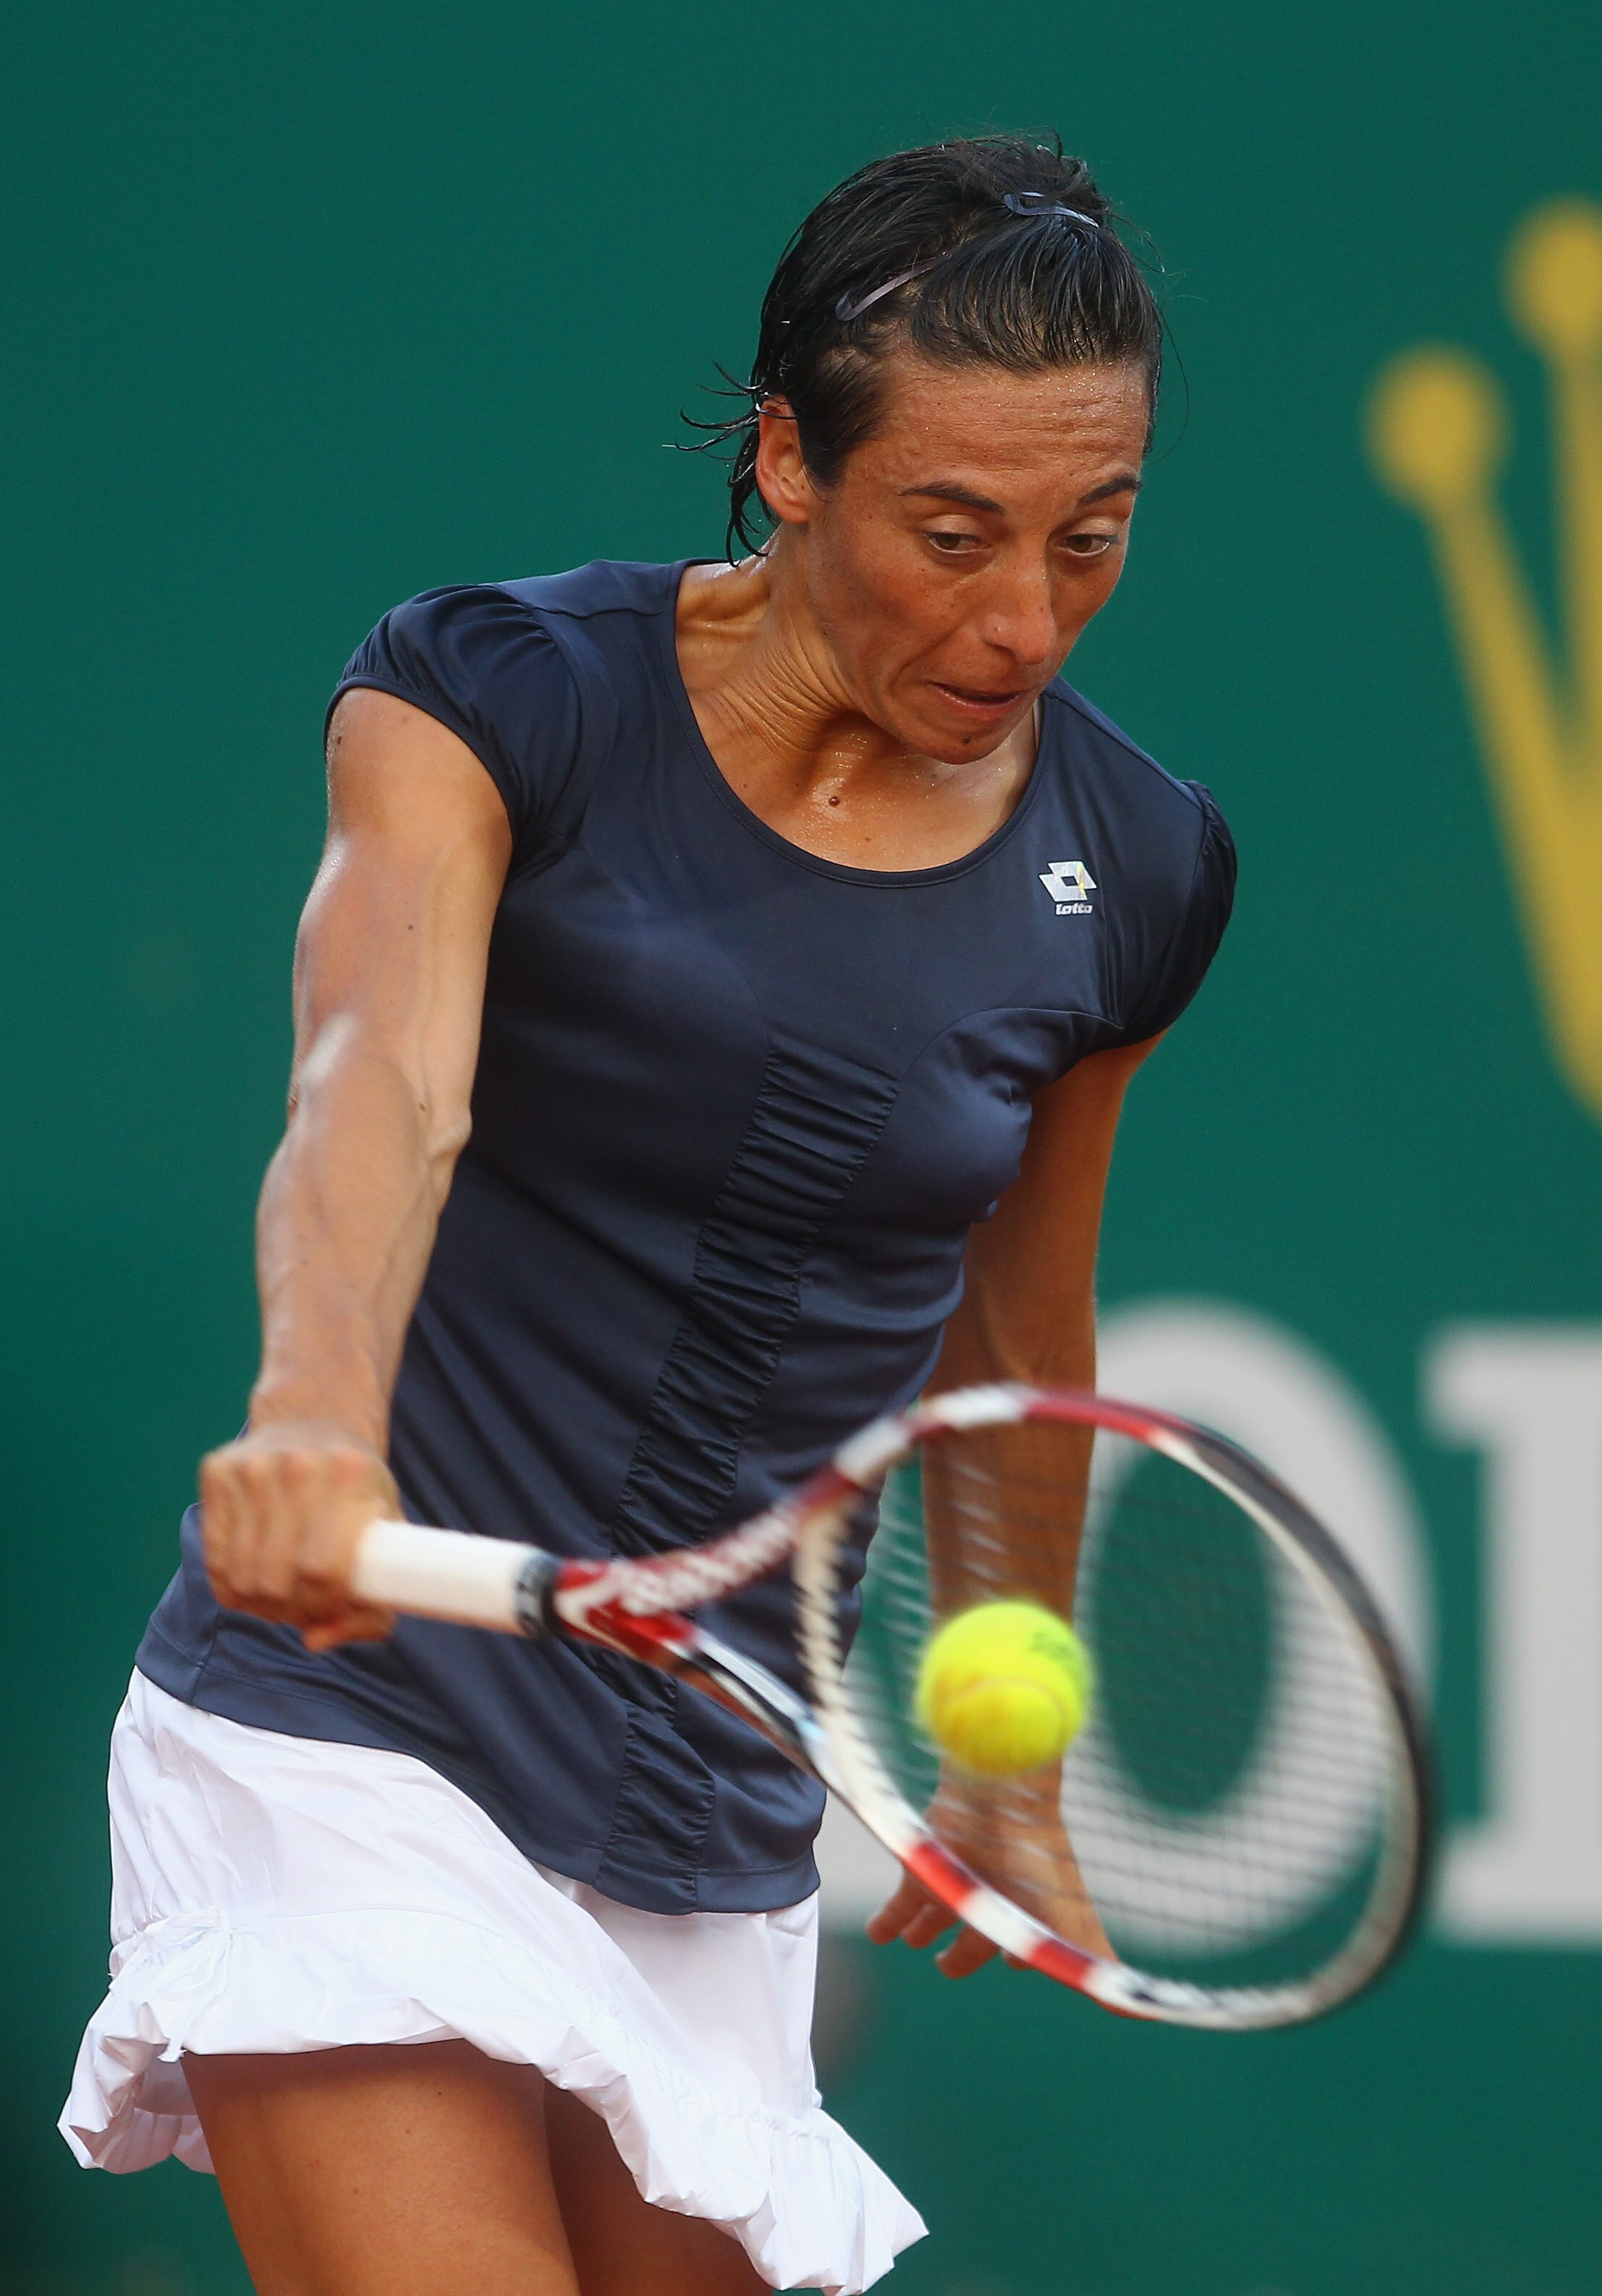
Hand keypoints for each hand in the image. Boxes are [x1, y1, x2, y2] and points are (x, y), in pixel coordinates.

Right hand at [198, 1419, 399, 1651]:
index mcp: (350, 1474)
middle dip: (291, 1611)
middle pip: (275, 1581)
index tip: (330, 1609)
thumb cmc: (358, 1490)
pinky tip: (256, 1580)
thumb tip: (316, 1641)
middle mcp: (297, 1465)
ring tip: (283, 1597)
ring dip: (262, 1606)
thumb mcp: (386, 1534)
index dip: (324, 1607)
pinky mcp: (217, 1472)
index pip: (322, 1570)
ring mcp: (251, 1466)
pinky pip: (214, 1561)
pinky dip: (234, 1588)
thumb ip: (373, 1604)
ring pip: (241, 1579)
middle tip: (305, 1609)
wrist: (318, 1419)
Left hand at [865, 1770, 1111, 1977]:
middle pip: (973, 1936)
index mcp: (1026, 1915)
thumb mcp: (1071, 1920)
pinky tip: (876, 1934)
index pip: (1023, 1945)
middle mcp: (990, 1899)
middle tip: (945, 1967)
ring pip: (935, 1916)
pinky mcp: (922, 1872)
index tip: (1018, 1965)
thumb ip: (1095, 1962)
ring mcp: (955, 1884)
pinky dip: (886, 1923)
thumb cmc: (1040, 1864)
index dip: (1020, 1957)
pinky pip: (898, 1906)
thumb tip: (1139, 2010)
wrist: (998, 1801)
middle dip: (962, 1954)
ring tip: (912, 1941)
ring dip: (923, 1930)